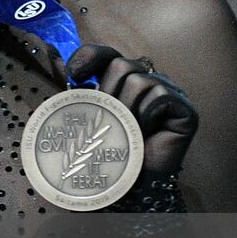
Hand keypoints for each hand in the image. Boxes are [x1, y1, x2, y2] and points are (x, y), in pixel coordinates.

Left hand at [67, 44, 197, 177]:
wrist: (127, 184)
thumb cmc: (105, 148)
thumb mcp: (84, 114)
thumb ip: (74, 88)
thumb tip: (53, 59)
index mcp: (122, 78)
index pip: (106, 54)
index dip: (88, 57)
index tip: (72, 76)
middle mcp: (147, 80)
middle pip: (122, 64)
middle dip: (108, 93)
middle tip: (107, 119)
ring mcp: (168, 93)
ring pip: (140, 81)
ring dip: (126, 109)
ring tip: (126, 130)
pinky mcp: (185, 110)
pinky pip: (161, 96)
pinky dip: (147, 114)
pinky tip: (145, 131)